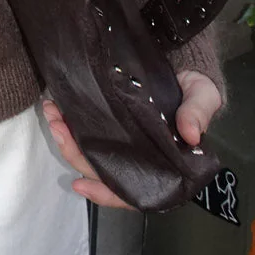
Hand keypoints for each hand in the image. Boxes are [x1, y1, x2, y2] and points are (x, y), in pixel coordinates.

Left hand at [41, 69, 222, 209]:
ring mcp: (123, 140)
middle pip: (103, 170)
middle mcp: (138, 157)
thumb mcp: (203, 96)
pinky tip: (57, 113)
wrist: (185, 61)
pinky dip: (71, 124)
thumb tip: (191, 135)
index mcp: (163, 165)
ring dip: (67, 136)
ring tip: (51, 115)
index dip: (107, 192)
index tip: (82, 184)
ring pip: (90, 150)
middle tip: (57, 128)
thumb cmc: (197, 87)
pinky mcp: (112, 120)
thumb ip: (198, 113)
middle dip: (75, 152)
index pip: (133, 190)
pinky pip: (89, 130)